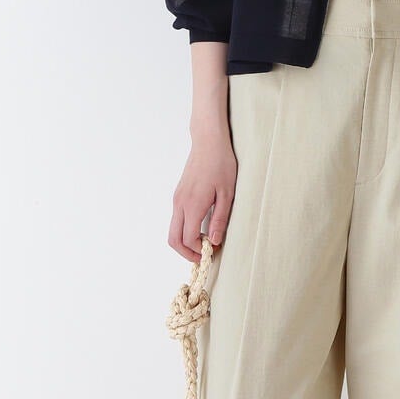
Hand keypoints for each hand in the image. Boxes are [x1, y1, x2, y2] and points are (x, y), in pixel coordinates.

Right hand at [170, 125, 236, 260]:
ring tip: (204, 242)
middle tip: (202, 256)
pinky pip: (176, 220)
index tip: (213, 250)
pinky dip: (184, 230)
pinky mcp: (178, 195)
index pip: (188, 239)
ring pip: (172, 230)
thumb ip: (220, 219)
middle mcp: (180, 204)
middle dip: (186, 253)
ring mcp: (177, 199)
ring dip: (184, 242)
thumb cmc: (221, 164)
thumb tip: (215, 241)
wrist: (208, 142)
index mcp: (193, 205)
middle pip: (173, 239)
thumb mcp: (227, 194)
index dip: (199, 250)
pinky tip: (201, 228)